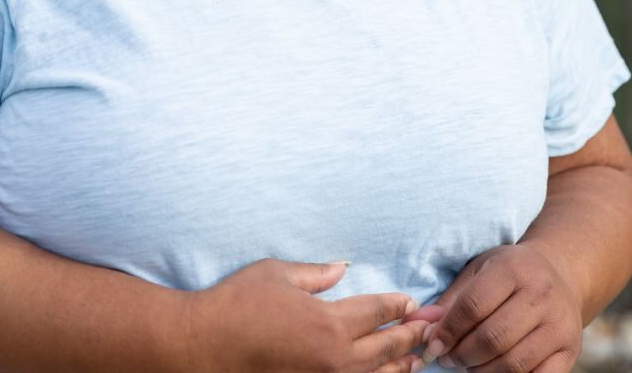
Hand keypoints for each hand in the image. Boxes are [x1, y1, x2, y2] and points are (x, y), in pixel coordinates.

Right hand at [184, 259, 430, 372]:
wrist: (200, 347)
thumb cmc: (236, 304)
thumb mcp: (277, 274)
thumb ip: (315, 273)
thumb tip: (341, 268)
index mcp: (329, 323)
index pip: (379, 312)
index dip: (399, 306)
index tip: (413, 303)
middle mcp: (334, 358)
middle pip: (387, 348)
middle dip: (412, 336)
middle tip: (431, 329)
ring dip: (400, 367)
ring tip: (415, 361)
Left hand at [404, 245, 582, 371]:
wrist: (562, 274)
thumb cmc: (511, 273)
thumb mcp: (480, 271)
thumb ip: (450, 299)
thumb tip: (417, 325)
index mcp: (514, 269)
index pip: (473, 306)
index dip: (447, 330)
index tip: (433, 345)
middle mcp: (541, 295)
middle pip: (492, 338)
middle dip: (462, 355)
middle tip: (448, 359)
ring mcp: (559, 325)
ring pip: (513, 363)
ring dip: (482, 372)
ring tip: (468, 366)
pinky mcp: (570, 350)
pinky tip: (494, 372)